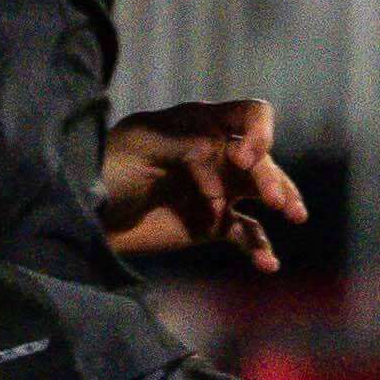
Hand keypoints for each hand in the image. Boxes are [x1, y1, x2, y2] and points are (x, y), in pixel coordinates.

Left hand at [96, 99, 306, 270]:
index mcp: (199, 125)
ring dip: (284, 200)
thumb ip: (185, 145)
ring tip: (295, 216)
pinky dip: (260, 248)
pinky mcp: (214, 223)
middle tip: (277, 202)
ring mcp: (218, 189)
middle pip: (261, 159)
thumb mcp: (140, 147)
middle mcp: (216, 153)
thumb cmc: (106, 169)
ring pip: (264, 192)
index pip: (248, 115)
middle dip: (272, 177)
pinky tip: (268, 264)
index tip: (246, 159)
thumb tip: (223, 160)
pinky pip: (248, 234)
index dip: (258, 132)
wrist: (84, 216)